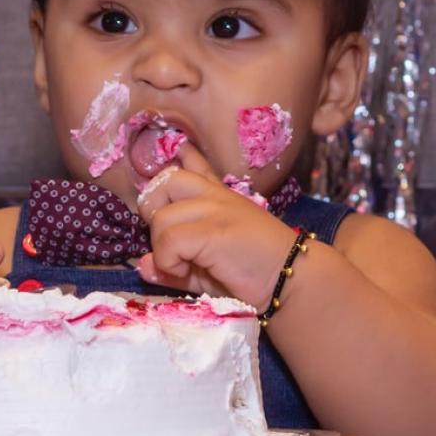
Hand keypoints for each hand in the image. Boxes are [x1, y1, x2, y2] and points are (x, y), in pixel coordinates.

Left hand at [135, 145, 296, 310]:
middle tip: (169, 243)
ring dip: (162, 248)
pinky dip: (169, 262)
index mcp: (220, 199)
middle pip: (164, 183)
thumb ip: (174, 264)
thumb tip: (142, 264)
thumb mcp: (207, 269)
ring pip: (161, 218)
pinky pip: (169, 240)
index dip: (181, 158)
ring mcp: (216, 209)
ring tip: (182, 266)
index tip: (180, 152)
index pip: (194, 165)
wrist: (292, 283)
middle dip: (154, 214)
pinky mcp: (213, 230)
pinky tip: (185, 271)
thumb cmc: (254, 278)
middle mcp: (216, 197)